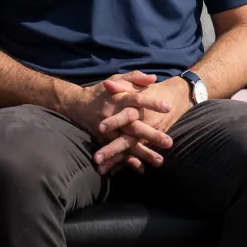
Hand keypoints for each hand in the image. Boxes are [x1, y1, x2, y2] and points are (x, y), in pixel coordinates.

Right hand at [61, 71, 175, 174]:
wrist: (77, 105)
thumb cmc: (103, 91)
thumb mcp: (117, 79)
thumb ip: (135, 77)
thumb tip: (154, 78)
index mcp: (119, 98)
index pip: (138, 100)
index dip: (152, 103)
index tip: (168, 107)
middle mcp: (114, 116)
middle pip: (135, 126)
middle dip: (152, 135)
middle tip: (169, 142)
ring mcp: (109, 131)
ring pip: (128, 143)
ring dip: (143, 153)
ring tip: (160, 161)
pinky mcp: (105, 141)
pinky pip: (118, 153)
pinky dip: (128, 162)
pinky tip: (141, 169)